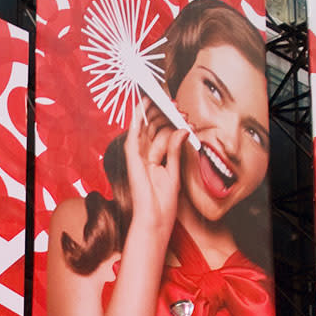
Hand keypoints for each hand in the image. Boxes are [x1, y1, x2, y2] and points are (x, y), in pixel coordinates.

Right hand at [124, 97, 188, 244]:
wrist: (155, 220)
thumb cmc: (163, 204)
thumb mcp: (174, 173)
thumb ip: (176, 151)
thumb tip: (182, 130)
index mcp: (153, 161)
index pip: (159, 135)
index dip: (167, 120)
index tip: (177, 108)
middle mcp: (143, 158)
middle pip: (151, 129)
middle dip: (160, 113)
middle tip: (171, 99)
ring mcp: (137, 159)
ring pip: (143, 130)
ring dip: (149, 113)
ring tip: (156, 95)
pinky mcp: (132, 161)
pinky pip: (133, 137)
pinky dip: (136, 122)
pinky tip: (141, 108)